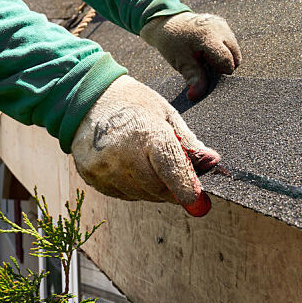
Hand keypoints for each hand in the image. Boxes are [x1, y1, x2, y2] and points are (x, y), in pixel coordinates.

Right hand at [71, 76, 218, 215]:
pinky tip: (132, 168)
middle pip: (158, 188)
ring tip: (151, 165)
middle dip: (173, 189)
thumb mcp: (166, 114)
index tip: (199, 203)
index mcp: (148, 134)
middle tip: (179, 180)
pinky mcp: (91, 176)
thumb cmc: (135, 104)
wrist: (89, 99)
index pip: (171, 169)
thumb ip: (188, 141)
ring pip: (141, 195)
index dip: (186, 188)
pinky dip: (134, 188)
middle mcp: (124, 153)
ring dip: (154, 189)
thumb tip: (212, 161)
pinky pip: (123, 194)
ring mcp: (104, 167)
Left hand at [140, 12, 241, 100]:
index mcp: (208, 36)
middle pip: (235, 56)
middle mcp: (219, 28)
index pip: (227, 61)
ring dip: (225, 58)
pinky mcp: (223, 23)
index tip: (209, 73)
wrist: (167, 22)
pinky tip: (208, 50)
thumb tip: (195, 96)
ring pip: (235, 50)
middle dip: (225, 66)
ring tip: (207, 57)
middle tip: (207, 66)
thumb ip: (193, 78)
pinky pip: (230, 42)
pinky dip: (223, 50)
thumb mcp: (181, 62)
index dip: (221, 72)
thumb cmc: (173, 43)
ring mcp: (222, 24)